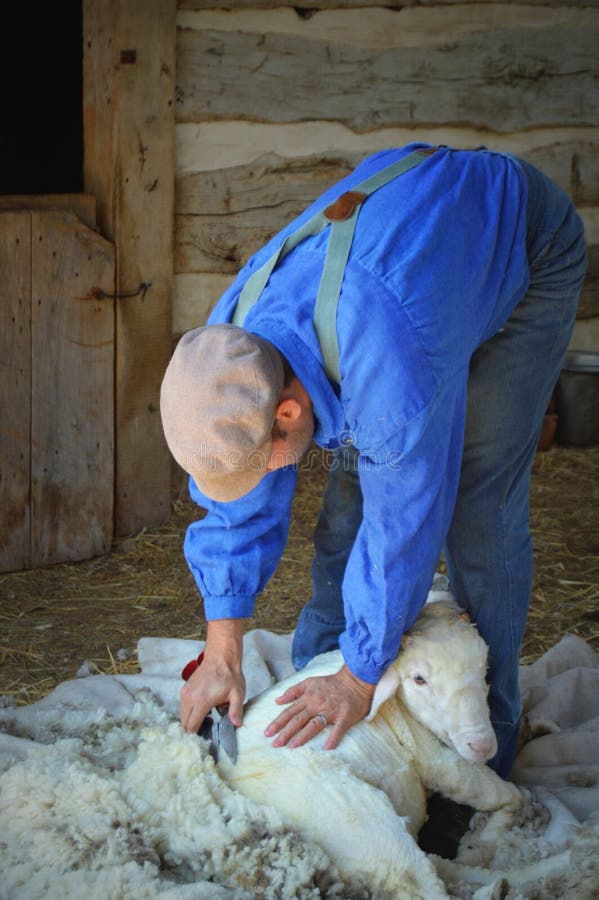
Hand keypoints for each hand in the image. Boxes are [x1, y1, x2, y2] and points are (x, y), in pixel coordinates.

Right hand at [180, 619, 244, 733]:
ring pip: (182, 715)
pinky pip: (183, 706)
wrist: (220, 657)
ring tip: (206, 718)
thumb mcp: (237, 694)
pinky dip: (189, 711)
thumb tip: (236, 724)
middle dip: (193, 729)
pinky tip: (202, 708)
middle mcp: (189, 697)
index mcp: (201, 701)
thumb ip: (236, 710)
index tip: (205, 737)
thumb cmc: (230, 675)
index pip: (191, 726)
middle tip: (207, 729)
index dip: (196, 736)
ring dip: (191, 720)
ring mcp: (185, 692)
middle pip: (184, 723)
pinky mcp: (185, 688)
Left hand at [264, 664, 374, 750]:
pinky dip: (333, 738)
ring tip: (292, 746)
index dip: (278, 722)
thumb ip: (293, 691)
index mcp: (308, 697)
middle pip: (298, 720)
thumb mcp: (310, 682)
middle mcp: (317, 704)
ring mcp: (331, 711)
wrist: (355, 680)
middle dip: (285, 732)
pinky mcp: (345, 716)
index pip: (290, 711)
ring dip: (303, 736)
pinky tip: (326, 748)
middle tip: (275, 744)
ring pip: (314, 725)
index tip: (267, 733)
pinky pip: (338, 729)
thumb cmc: (331, 683)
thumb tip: (277, 700)